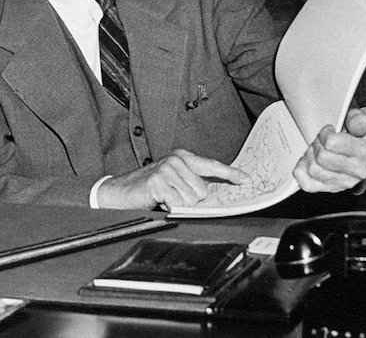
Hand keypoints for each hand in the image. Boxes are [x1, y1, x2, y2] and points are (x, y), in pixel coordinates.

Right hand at [96, 150, 247, 209]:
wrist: (119, 192)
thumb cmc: (148, 188)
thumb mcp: (173, 181)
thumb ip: (192, 184)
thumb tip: (213, 195)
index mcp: (183, 157)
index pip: (212, 165)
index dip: (230, 173)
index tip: (246, 179)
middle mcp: (176, 160)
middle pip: (203, 191)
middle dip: (191, 201)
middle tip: (173, 197)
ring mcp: (167, 169)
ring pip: (191, 199)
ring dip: (179, 205)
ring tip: (164, 199)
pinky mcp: (158, 181)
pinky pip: (177, 203)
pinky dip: (169, 207)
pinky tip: (159, 201)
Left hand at [293, 106, 365, 193]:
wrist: (354, 149)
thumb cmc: (352, 133)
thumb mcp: (356, 120)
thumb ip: (356, 118)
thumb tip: (360, 122)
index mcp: (365, 152)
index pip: (331, 143)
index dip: (325, 134)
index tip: (329, 131)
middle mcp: (358, 172)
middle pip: (321, 157)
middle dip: (317, 144)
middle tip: (321, 140)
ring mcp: (344, 183)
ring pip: (313, 169)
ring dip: (310, 156)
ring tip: (317, 150)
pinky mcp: (330, 189)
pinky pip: (307, 184)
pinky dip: (303, 171)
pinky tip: (309, 162)